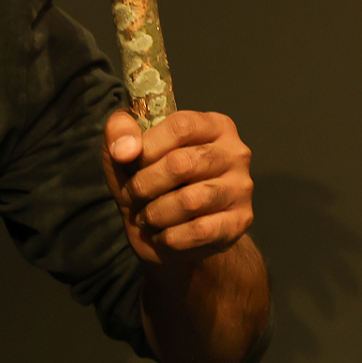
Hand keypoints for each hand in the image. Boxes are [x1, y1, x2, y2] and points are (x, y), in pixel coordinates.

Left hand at [103, 108, 253, 265]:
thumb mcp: (129, 149)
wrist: (176, 234)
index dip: (147, 147)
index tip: (127, 162)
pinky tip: (161, 235)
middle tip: (132, 195)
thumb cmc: (153, 181)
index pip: (180, 126)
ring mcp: (241, 188)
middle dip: (144, 184)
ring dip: (155, 213)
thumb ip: (120, 131)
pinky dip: (170, 237)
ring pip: (190, 201)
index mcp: (213, 125)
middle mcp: (235, 152)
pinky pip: (199, 231)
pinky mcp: (240, 221)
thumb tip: (124, 149)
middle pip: (182, 163)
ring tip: (145, 217)